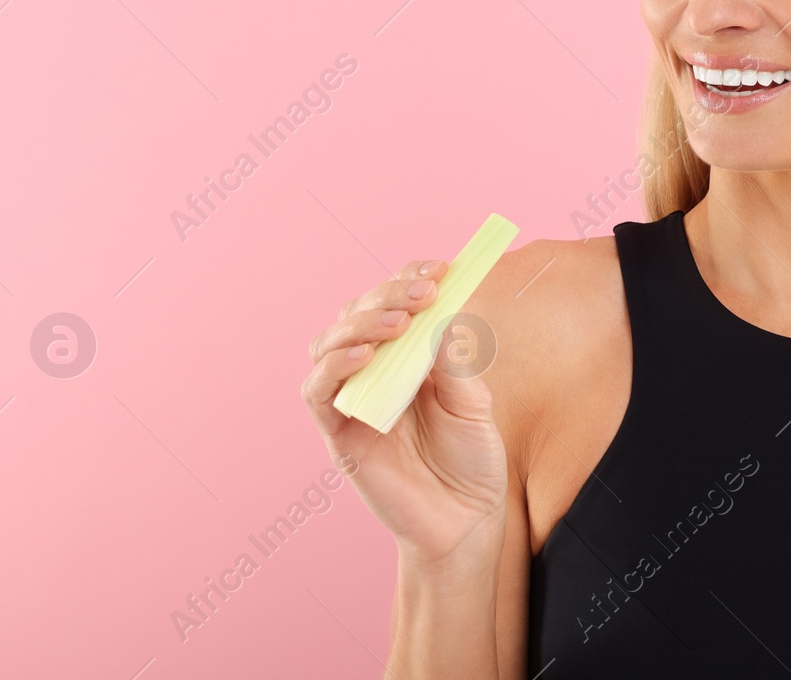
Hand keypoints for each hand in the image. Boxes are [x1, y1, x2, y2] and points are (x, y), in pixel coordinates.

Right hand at [301, 258, 508, 569]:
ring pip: (329, 344)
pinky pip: (318, 393)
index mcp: (405, 356)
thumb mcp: (472, 400)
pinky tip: (365, 357)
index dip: (408, 278)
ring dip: (359, 324)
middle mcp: (372, 372)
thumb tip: (438, 313)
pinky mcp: (338, 434)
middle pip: (356, 314)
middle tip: (423, 292)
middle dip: (387, 294)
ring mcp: (352, 401)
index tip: (440, 268)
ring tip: (398, 322)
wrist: (467, 522)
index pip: (392, 302)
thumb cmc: (471, 460)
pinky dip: (334, 368)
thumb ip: (452, 360)